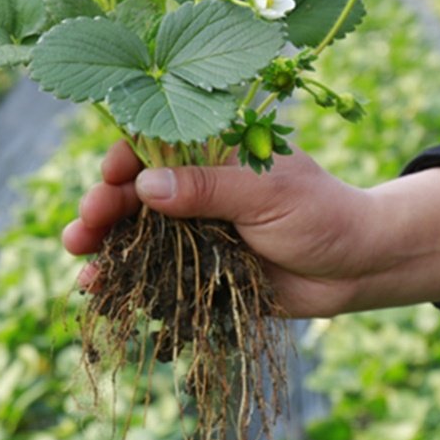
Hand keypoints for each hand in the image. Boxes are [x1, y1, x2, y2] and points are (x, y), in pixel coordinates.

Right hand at [63, 141, 439, 317]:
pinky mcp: (200, 273)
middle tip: (83, 229)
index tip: (110, 177)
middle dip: (105, 208)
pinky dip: (128, 281)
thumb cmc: (322, 214)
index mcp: (213, 157)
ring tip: (81, 259)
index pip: (157, 148)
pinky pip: (156, 275)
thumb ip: (209, 188)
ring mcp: (196, 233)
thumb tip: (145, 184)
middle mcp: (198, 192)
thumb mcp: (268, 194)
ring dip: (106, 245)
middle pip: (137, 194)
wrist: (359, 268)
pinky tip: (104, 290)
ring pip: (138, 235)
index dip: (126, 160)